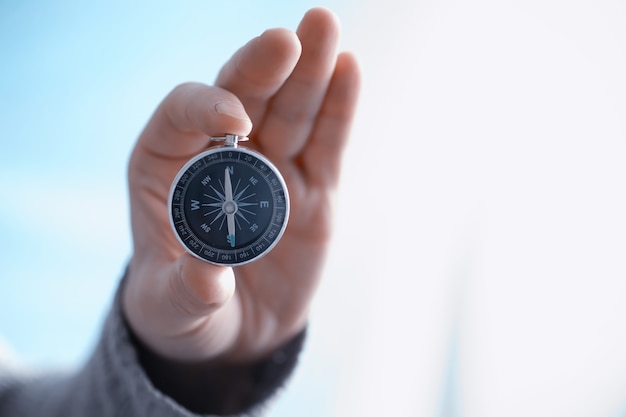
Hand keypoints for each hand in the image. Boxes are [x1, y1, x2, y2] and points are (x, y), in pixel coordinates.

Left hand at [123, 7, 359, 362]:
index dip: (207, 106)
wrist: (235, 332)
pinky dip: (339, 109)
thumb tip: (211, 276)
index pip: (182, 116)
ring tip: (324, 25)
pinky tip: (349, 69)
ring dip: (310, 71)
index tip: (238, 118)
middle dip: (264, 67)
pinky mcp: (312, 188)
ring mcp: (272, 169)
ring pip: (291, 112)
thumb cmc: (189, 313)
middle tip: (290, 36)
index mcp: (168, 170)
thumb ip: (188, 293)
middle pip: (242, 98)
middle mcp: (221, 157)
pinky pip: (326, 144)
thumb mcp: (175, 312)